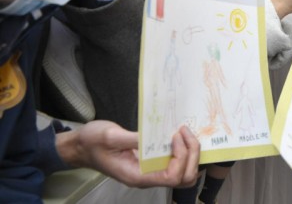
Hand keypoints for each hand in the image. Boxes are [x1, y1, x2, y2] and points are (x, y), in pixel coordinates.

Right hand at [58, 122, 198, 187]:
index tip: (174, 135)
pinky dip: (185, 151)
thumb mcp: (110, 136)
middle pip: (185, 178)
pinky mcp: (153, 164)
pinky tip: (179, 135)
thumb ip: (133, 138)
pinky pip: (177, 164)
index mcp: (138, 176)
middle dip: (192, 154)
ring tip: (183, 132)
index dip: (181, 156)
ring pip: (185, 173)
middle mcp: (148, 178)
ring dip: (191, 153)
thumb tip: (157, 138)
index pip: (173, 177)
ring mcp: (152, 172)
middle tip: (183, 131)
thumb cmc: (91, 142)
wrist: (80, 147)